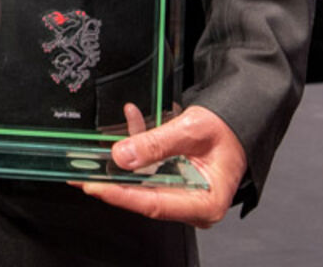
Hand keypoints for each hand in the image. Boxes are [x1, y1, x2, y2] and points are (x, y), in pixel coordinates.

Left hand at [78, 103, 246, 228]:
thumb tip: (122, 156)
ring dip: (122, 159)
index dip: (121, 196)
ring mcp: (183, 194)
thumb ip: (157, 143)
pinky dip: (138, 144)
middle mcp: (193, 205)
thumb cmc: (229, 128)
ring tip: (94, 148)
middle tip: (80, 174)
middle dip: (111, 181)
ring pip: (142, 181)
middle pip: (143, 197)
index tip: (94, 186)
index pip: (154, 204)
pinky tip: (131, 120)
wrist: (242, 118)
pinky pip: (149, 167)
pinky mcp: (175, 181)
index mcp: (205, 203)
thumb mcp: (192, 129)